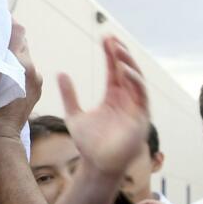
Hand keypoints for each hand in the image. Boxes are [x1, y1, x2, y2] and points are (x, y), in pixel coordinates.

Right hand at [0, 22, 41, 141]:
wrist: (0, 142)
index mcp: (18, 64)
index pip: (17, 32)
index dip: (6, 21)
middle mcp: (31, 70)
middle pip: (21, 42)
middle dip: (6, 36)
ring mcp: (36, 80)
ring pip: (24, 56)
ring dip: (10, 51)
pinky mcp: (36, 89)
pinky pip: (26, 69)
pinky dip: (15, 64)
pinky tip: (1, 68)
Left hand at [58, 36, 148, 176]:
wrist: (97, 166)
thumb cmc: (88, 145)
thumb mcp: (73, 115)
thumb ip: (69, 95)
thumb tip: (60, 73)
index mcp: (114, 97)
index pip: (114, 70)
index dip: (111, 53)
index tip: (105, 38)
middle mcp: (127, 99)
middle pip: (127, 70)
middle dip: (121, 53)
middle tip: (111, 38)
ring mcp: (135, 107)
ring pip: (136, 79)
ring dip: (129, 63)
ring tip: (118, 49)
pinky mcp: (141, 117)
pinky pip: (141, 95)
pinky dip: (135, 81)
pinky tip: (124, 71)